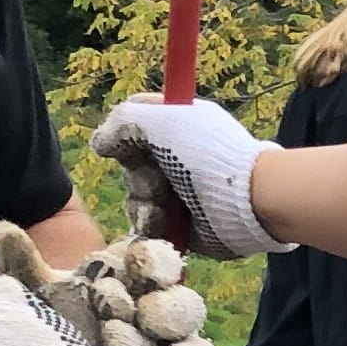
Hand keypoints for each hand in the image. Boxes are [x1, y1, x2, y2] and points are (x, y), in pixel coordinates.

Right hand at [89, 95, 281, 260]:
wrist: (246, 202)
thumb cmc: (207, 154)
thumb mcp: (162, 120)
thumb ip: (122, 121)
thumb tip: (100, 145)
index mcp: (177, 124)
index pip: (134, 120)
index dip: (123, 132)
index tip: (128, 143)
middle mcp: (177, 156)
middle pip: (130, 163)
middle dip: (138, 175)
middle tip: (158, 180)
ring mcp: (179, 190)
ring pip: (135, 197)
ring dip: (143, 203)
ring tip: (164, 207)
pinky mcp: (180, 223)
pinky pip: (147, 224)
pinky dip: (151, 225)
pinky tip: (164, 223)